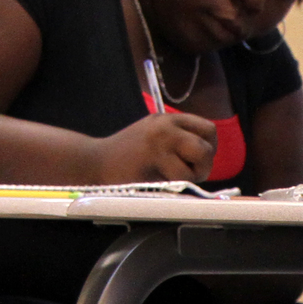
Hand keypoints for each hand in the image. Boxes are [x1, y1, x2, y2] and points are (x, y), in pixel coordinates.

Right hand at [96, 112, 217, 183]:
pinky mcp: (155, 155)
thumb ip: (177, 142)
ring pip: (200, 157)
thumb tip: (205, 158)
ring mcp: (162, 138)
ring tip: (173, 178)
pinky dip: (177, 184)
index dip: (209, 148)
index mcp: (168, 119)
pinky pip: (183, 175)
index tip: (196, 162)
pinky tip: (160, 181)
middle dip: (204, 165)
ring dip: (193, 175)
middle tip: (189, 174)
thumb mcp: (152, 139)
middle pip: (208, 143)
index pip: (208, 129)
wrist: (93, 162)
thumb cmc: (123, 159)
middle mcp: (167, 124)